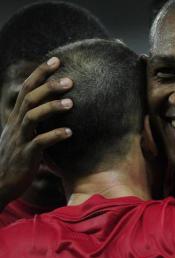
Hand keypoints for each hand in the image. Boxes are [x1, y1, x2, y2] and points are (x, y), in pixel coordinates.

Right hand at [0, 57, 72, 207]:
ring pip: (32, 116)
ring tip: (72, 103)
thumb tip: (54, 114)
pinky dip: (55, 135)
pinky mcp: (27, 155)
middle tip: (70, 80)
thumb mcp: (23, 136)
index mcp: (16, 118)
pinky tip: (69, 132)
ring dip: (52, 108)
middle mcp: (16, 124)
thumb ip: (35, 124)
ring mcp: (20, 139)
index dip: (40, 73)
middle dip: (48, 86)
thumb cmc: (16, 159)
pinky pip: (40, 142)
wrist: (1, 183)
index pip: (27, 89)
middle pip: (30, 98)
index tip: (56, 60)